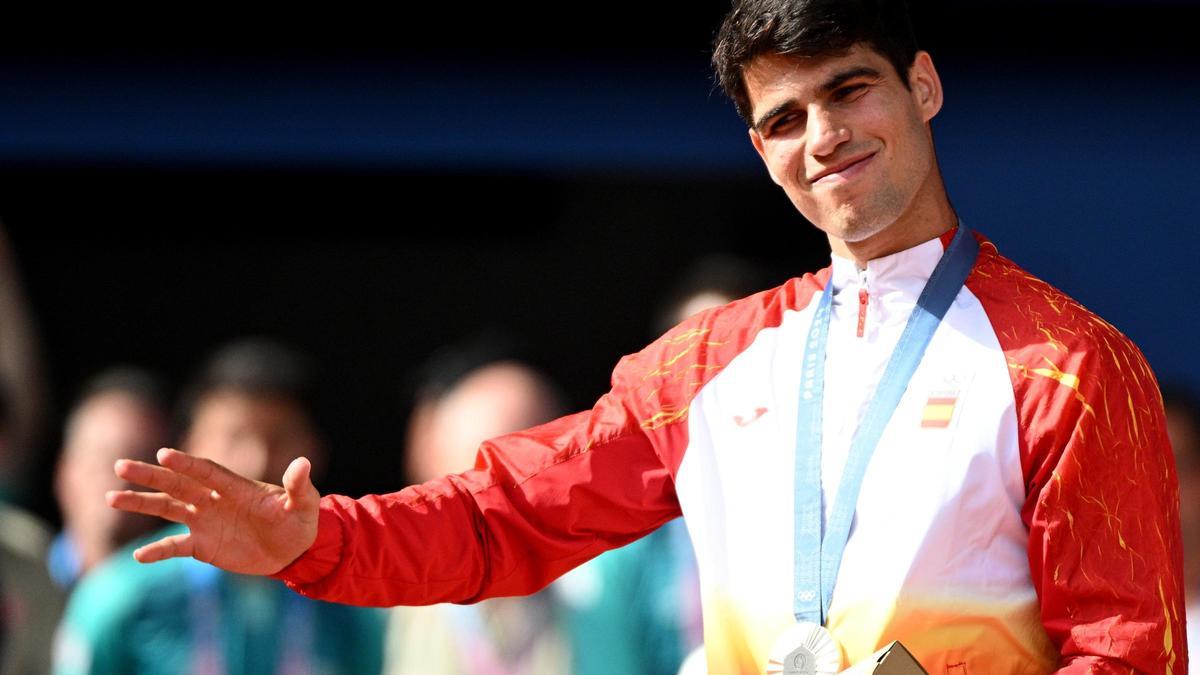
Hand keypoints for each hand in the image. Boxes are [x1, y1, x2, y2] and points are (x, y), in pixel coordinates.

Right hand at [107, 447, 320, 575]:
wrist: (294, 550)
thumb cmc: (300, 520)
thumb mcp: (304, 504)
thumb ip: (298, 485)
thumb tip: (303, 462)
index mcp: (236, 487)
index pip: (206, 471)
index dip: (186, 463)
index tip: (164, 455)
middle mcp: (214, 499)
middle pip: (178, 484)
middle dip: (150, 476)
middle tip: (120, 466)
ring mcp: (205, 521)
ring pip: (168, 508)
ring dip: (141, 503)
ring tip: (112, 498)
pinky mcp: (203, 546)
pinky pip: (175, 547)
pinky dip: (158, 551)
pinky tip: (138, 556)